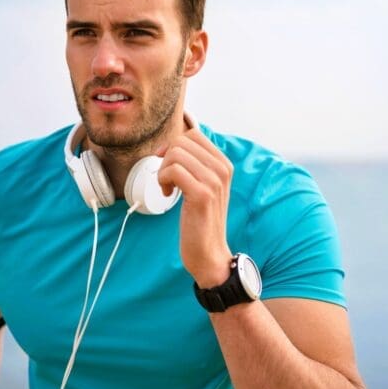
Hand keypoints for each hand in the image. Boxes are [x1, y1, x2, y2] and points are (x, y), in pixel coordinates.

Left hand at [157, 128, 233, 287]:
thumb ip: (196, 165)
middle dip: (165, 158)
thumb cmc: (201, 221)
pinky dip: (163, 180)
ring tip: (168, 188)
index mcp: (224, 164)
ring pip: (175, 154)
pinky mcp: (202, 195)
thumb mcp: (204, 186)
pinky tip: (168, 194)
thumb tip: (171, 145)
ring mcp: (214, 181)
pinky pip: (173, 171)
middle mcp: (222, 169)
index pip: (193, 134)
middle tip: (166, 179)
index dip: (173, 146)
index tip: (168, 166)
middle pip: (182, 141)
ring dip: (163, 171)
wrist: (210, 254)